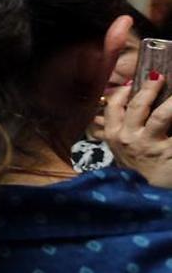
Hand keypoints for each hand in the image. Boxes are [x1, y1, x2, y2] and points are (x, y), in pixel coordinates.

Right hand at [103, 73, 171, 187]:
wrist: (147, 197)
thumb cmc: (135, 170)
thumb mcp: (119, 150)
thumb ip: (113, 129)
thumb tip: (108, 112)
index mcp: (114, 135)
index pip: (114, 106)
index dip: (123, 92)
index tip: (132, 82)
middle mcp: (129, 138)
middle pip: (138, 106)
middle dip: (149, 88)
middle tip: (159, 76)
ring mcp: (150, 145)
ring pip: (161, 115)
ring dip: (171, 100)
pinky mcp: (169, 151)